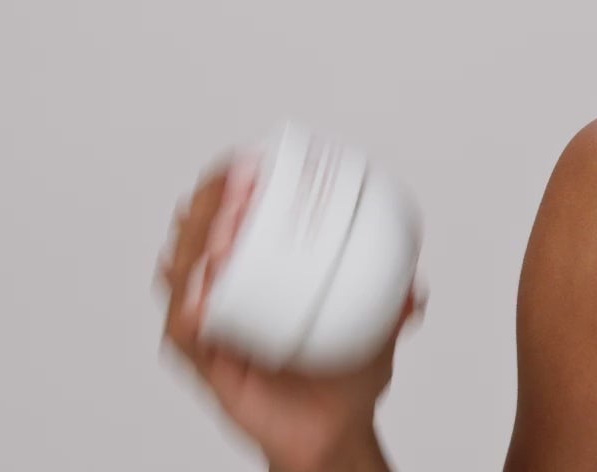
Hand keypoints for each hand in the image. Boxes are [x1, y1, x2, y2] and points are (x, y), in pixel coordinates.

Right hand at [156, 152, 425, 471]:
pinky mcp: (202, 359)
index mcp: (260, 265)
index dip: (232, 180)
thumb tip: (415, 278)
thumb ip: (397, 294)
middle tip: (239, 191)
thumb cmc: (345, 372)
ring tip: (226, 233)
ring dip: (199, 244)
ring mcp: (210, 321)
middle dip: (211, 201)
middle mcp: (226, 286)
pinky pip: (184, 329)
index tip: (252, 163)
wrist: (333, 432)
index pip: (231, 208)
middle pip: (196, 229)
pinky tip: (203, 291)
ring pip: (181, 271)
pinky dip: (191, 305)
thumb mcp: (382, 321)